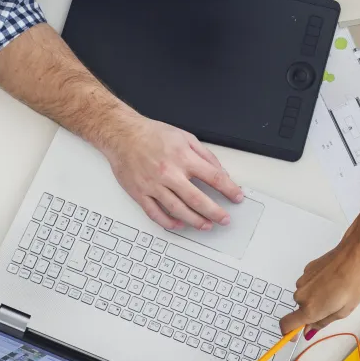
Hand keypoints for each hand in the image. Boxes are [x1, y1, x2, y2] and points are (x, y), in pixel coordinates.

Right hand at [97, 113, 244, 229]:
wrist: (122, 134)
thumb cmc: (152, 134)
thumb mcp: (185, 137)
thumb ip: (205, 155)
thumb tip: (220, 171)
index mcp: (183, 158)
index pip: (214, 177)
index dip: (229, 189)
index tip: (237, 196)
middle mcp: (169, 173)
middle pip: (197, 199)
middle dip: (215, 212)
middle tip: (225, 219)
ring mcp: (153, 185)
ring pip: (178, 210)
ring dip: (195, 221)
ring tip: (206, 225)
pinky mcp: (140, 193)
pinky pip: (155, 213)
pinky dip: (168, 222)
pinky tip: (178, 225)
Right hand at [279, 241, 359, 335]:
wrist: (354, 254)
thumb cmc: (353, 282)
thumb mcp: (343, 311)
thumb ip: (322, 322)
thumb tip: (309, 330)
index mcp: (310, 309)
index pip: (286, 325)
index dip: (289, 333)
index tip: (295, 334)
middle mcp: (301, 295)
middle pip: (299, 310)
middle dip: (312, 312)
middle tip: (332, 306)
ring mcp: (302, 281)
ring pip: (305, 296)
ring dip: (316, 298)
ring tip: (336, 290)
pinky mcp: (306, 270)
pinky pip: (308, 284)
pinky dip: (317, 286)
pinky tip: (332, 280)